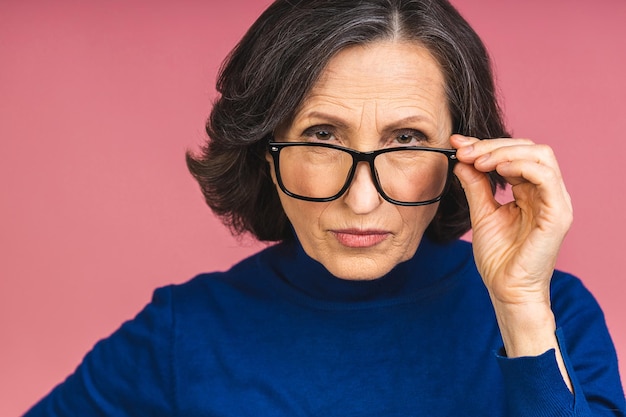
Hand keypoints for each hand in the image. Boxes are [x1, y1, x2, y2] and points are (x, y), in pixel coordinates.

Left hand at [451, 134, 572, 306]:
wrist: (506, 289)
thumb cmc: (498, 257)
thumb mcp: (481, 213)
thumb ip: (475, 186)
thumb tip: (461, 160)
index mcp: (531, 191)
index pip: (515, 154)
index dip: (486, 145)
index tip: (458, 144)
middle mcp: (547, 193)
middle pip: (528, 149)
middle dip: (493, 146)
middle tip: (465, 151)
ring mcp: (555, 202)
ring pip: (540, 156)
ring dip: (505, 152)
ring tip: (478, 161)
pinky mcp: (558, 214)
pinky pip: (546, 178)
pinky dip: (521, 166)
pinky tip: (498, 169)